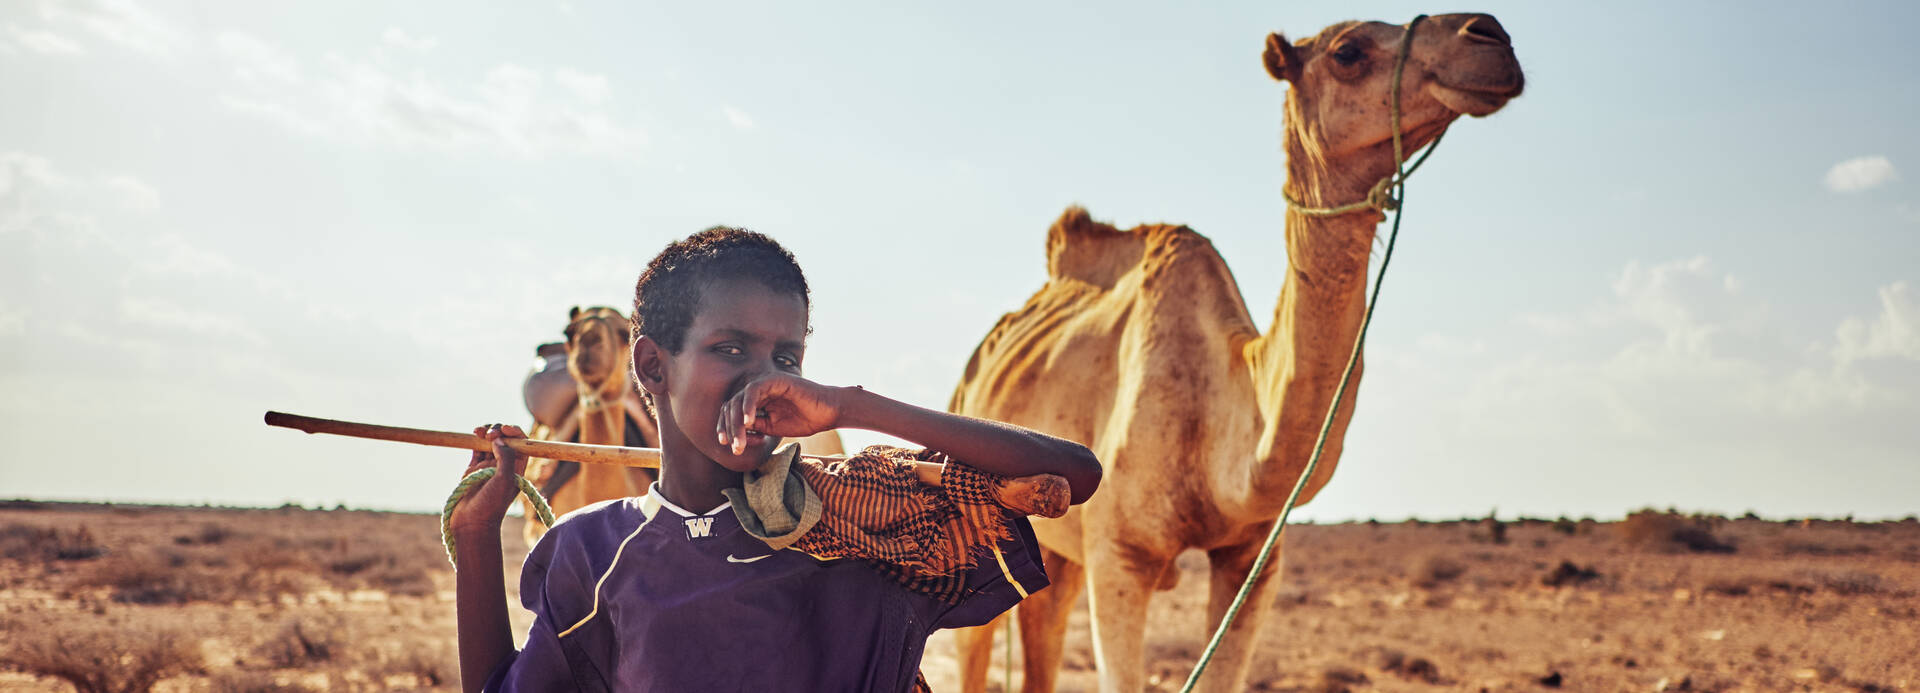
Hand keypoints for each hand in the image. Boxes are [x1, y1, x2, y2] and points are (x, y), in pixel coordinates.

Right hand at [446, 423, 528, 532]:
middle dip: (498, 431)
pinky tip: (474, 434)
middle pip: (505, 440)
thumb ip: (505, 458)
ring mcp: (488, 466)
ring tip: (479, 432)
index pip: (521, 444)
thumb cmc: (492, 505)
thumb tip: (499, 439)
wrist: (471, 523)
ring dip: (487, 432)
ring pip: (490, 442)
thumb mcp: (504, 480)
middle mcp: (504, 466)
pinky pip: (477, 449)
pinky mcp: (474, 468)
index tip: (505, 430)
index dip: (515, 433)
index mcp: (518, 468)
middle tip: (491, 435)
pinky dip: (476, 439)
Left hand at [717, 374, 843, 454]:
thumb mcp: (773, 428)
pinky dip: (748, 406)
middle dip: (730, 428)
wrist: (828, 413)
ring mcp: (765, 383)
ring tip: (740, 441)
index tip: (725, 443)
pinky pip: (753, 391)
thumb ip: (755, 427)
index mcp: (757, 400)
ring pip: (739, 399)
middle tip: (734, 447)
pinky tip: (749, 422)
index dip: (725, 426)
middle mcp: (758, 390)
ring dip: (736, 422)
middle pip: (732, 405)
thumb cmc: (804, 420)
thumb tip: (737, 432)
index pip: (732, 411)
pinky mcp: (774, 379)